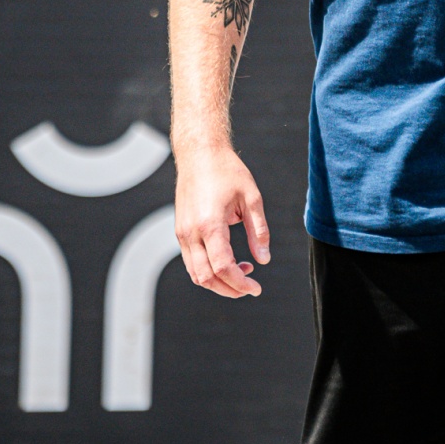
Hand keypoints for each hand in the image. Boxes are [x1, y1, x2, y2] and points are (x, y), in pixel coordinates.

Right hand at [173, 143, 270, 298]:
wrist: (199, 153)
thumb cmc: (227, 171)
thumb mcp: (252, 197)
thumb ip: (259, 230)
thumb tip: (264, 259)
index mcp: (209, 224)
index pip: (223, 267)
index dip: (240, 284)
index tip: (256, 288)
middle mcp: (190, 232)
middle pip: (206, 277)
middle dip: (230, 289)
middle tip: (251, 287)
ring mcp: (182, 233)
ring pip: (195, 274)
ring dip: (218, 282)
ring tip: (242, 272)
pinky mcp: (180, 231)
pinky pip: (191, 262)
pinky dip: (208, 270)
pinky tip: (228, 261)